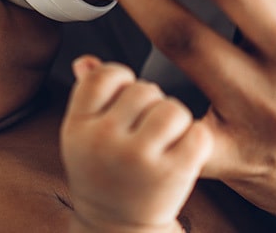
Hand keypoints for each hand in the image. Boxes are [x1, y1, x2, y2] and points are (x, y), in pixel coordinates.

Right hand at [60, 56, 212, 232]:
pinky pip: (198, 134)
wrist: (117, 230)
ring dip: (176, 120)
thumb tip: (85, 60)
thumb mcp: (83, 137)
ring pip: (172, 109)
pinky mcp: (172, 174)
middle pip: (143, 89)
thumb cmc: (104, 177)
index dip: (122, 80)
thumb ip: (87, 96)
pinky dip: (197, 142)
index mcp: (77, 127)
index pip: (104, 76)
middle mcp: (103, 141)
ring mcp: (137, 159)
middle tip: (146, 130)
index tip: (125, 98)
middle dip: (152, 103)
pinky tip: (183, 155)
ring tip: (167, 140)